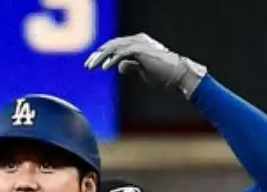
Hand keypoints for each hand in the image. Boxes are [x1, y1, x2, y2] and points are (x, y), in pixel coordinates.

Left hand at [84, 33, 206, 98]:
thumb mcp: (142, 71)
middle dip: (98, 55)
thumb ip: (131, 66)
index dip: (102, 54)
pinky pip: (122, 53)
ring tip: (92, 67)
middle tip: (88, 65)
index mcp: (137, 43)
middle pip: (112, 44)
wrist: (178, 76)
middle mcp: (137, 40)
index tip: (92, 64)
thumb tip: (118, 67)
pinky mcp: (140, 50)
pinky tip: (104, 68)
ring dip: (101, 57)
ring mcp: (139, 43)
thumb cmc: (163, 76)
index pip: (115, 46)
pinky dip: (112, 60)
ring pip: (114, 47)